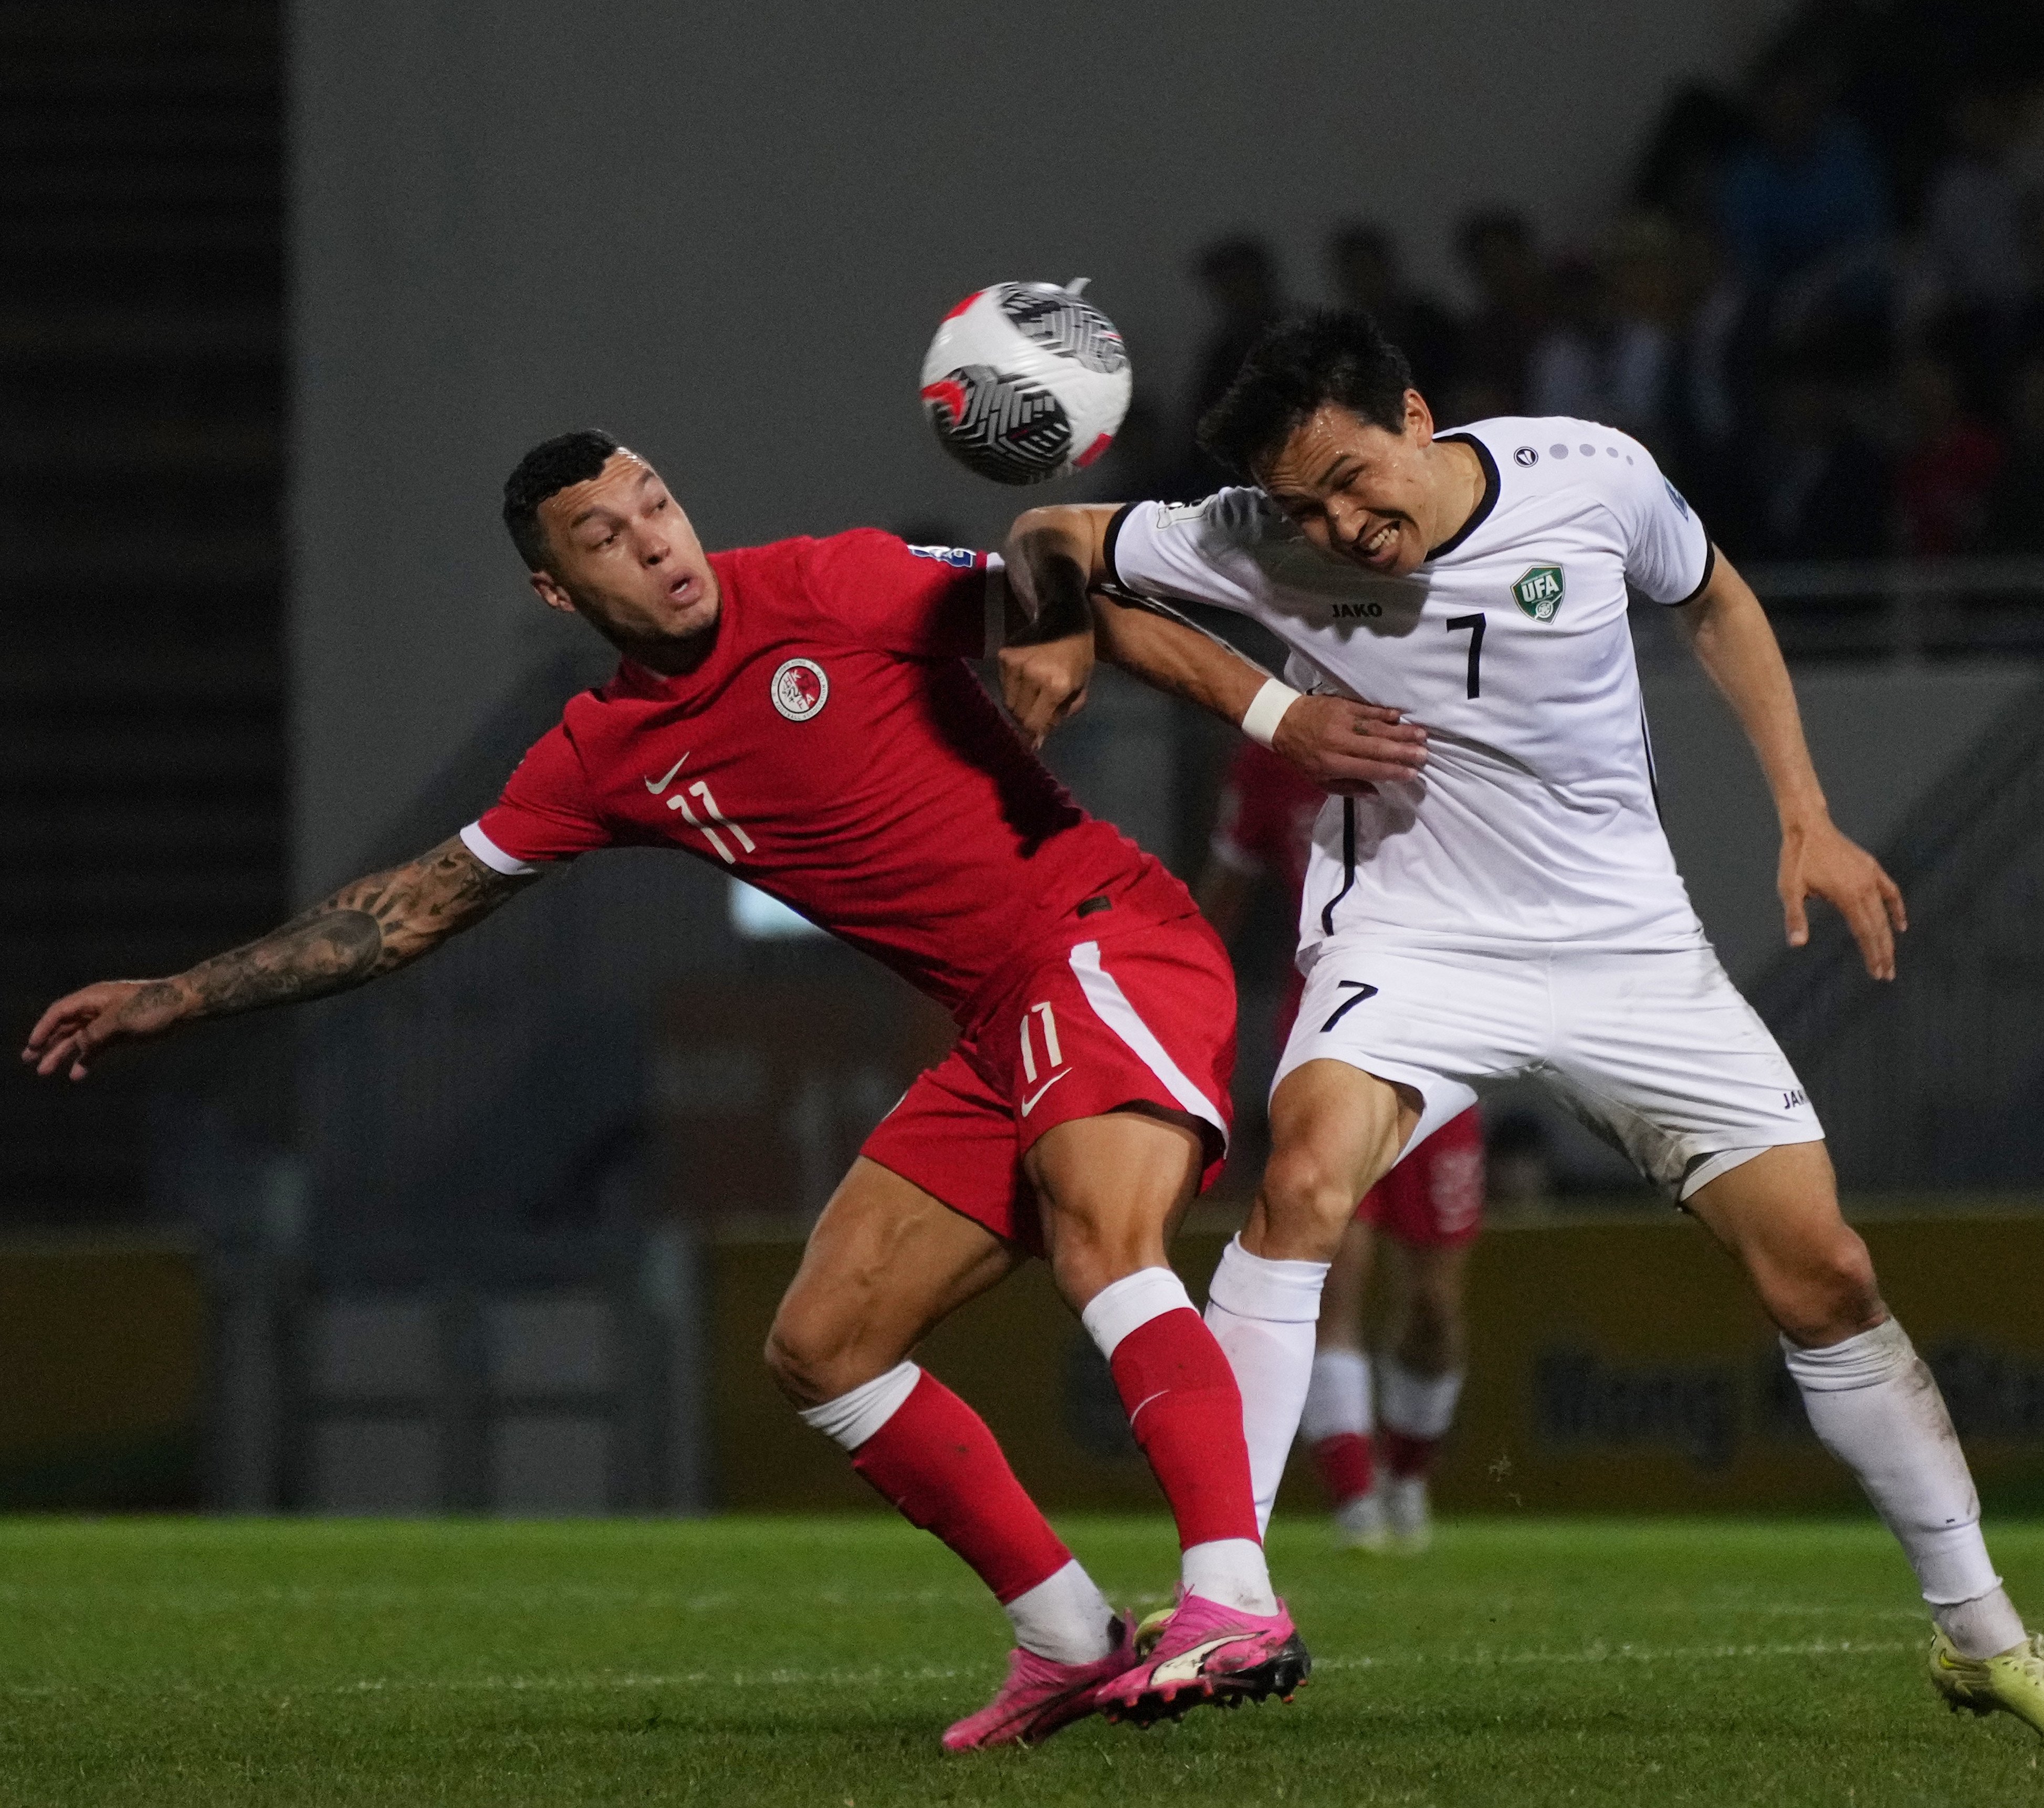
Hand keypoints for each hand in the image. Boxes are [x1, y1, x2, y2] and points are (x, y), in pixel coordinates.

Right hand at [20, 978, 189, 1080]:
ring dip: (63, 1054)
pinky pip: (97, 1048)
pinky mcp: (120, 1034)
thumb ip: (96, 1033)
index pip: (60, 1012)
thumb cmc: (153, 1006)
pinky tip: (77, 1075)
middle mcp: (96, 1009)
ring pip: (79, 1039)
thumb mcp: (121, 1019)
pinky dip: (87, 1060)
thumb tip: (79, 1045)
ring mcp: (108, 1022)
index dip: (43, 1028)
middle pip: (65, 1027)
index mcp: (93, 998)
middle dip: (47, 1044)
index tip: (32, 1046)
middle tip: (29, 1061)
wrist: (185, 1005)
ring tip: (46, 1072)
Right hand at [1000, 631, 1093, 748]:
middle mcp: (1032, 676)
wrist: (1063, 616)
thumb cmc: (1078, 653)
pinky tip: (1025, 679)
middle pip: (1019, 715)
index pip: (1034, 723)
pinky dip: (1013, 689)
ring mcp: (1015, 664)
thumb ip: (1062, 713)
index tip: (1033, 742)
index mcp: (1056, 685)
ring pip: (1008, 702)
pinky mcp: (1004, 656)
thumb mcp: (1081, 685)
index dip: (1033, 734)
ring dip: (1019, 706)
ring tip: (1031, 696)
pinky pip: (1003, 685)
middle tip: (1035, 716)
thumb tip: (1039, 738)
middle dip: (1026, 721)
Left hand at [1271, 694, 1427, 794]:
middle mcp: (1339, 742)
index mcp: (1332, 763)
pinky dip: (1385, 713)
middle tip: (1424, 754)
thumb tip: (1376, 794)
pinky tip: (1400, 716)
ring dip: (1400, 731)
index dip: (1391, 772)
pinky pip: (1368, 709)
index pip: (1368, 768)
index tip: (1412, 774)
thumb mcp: (1318, 780)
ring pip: (1376, 727)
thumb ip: (1347, 787)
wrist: (1282, 721)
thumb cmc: (1302, 756)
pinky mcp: (1342, 704)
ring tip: (1421, 734)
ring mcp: (1342, 720)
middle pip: (1376, 747)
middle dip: (1402, 751)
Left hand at [1779, 818, 1905, 980]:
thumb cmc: (1796, 859)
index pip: (1865, 933)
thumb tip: (1797, 944)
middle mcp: (1865, 888)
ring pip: (1885, 913)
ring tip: (1890, 956)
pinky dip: (1896, 909)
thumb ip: (1795, 918)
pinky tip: (1900, 924)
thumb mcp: (1789, 890)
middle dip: (1884, 952)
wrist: (1807, 827)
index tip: (1878, 973)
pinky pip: (1890, 892)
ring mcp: (1871, 877)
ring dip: (1889, 936)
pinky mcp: (1871, 868)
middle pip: (1878, 927)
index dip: (1872, 955)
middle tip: (1887, 975)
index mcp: (1847, 896)